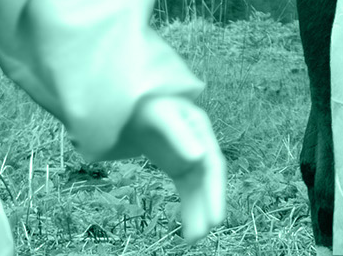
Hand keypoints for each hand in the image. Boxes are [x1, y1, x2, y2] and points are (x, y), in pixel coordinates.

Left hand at [115, 95, 226, 241]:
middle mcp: (200, 145)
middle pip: (207, 181)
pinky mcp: (176, 167)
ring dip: (197, 213)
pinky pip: (186, 191)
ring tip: (193, 239)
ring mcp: (189, 158)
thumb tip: (198, 158)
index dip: (215, 192)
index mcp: (201, 130)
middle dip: (207, 207)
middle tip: (203, 232)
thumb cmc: (143, 103)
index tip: (215, 217)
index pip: (212, 165)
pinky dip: (188, 209)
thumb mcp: (160, 115)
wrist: (126, 103)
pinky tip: (187, 228)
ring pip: (197, 190)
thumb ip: (178, 134)